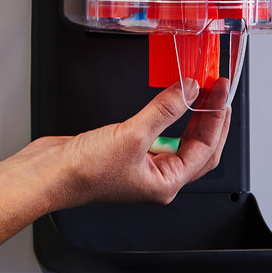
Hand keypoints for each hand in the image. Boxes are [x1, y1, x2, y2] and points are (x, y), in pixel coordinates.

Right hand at [24, 78, 230, 210]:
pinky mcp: (128, 150)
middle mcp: (158, 176)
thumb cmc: (85, 171)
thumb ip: (164, 110)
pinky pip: (157, 130)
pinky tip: (169, 100)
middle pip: (198, 146)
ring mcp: (143, 164)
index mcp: (166, 183)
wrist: (50, 172)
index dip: (217, 118)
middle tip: (217, 90)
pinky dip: (167, 114)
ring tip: (197, 89)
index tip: (221, 92)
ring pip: (178, 138)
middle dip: (210, 117)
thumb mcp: (132, 135)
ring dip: (190, 114)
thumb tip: (189, 91)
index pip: (206, 149)